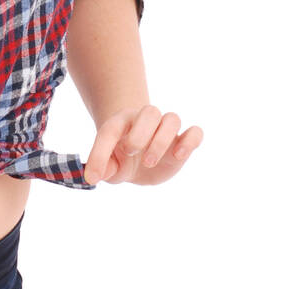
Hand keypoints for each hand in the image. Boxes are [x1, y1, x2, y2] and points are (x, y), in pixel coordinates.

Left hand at [83, 105, 202, 185]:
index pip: (111, 130)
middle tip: (132, 154)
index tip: (98, 174)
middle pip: (150, 112)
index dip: (102, 151)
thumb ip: (101, 167)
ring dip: (163, 140)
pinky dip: (190, 141)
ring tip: (150, 162)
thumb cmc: (120, 160)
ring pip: (173, 119)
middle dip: (141, 134)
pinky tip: (178, 155)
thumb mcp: (108, 167)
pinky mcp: (182, 142)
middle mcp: (145, 122)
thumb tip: (93, 177)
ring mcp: (166, 130)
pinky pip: (195, 132)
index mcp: (121, 124)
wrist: (138, 162)